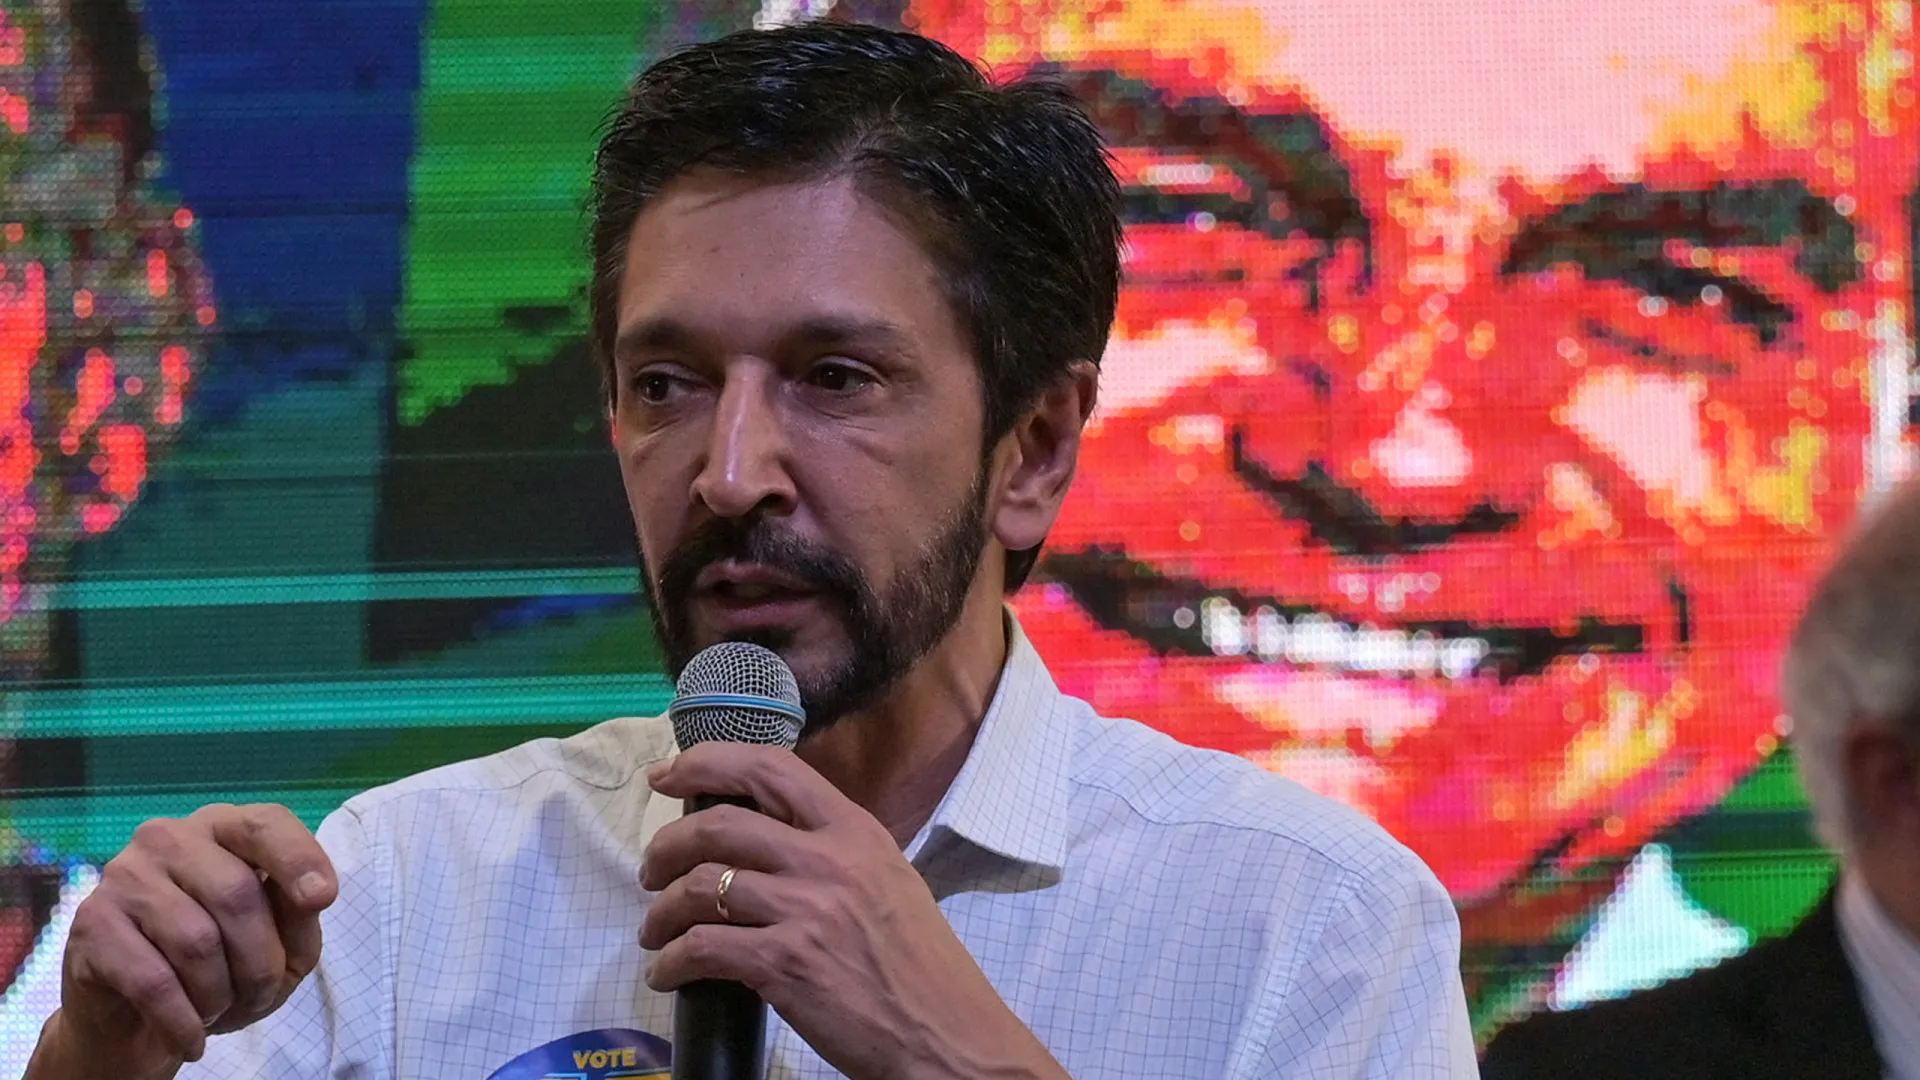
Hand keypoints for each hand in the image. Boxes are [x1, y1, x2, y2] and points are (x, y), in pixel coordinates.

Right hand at [34, 803, 337, 1079]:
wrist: (135, 1020)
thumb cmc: (221, 966)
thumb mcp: (281, 943)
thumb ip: (300, 915)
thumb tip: (315, 894)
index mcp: (222, 828)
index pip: (264, 824)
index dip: (298, 859)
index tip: (323, 898)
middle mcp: (169, 838)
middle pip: (236, 893)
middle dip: (261, 962)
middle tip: (259, 995)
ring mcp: (124, 876)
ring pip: (196, 941)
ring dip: (221, 995)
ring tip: (219, 1011)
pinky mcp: (92, 925)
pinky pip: (153, 981)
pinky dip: (183, 1021)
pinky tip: (192, 1038)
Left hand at [640, 744, 1067, 1079]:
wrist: (947, 1035)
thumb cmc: (921, 966)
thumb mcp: (888, 882)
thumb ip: (834, 853)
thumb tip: (769, 840)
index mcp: (856, 830)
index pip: (771, 768)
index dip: (707, 762)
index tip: (667, 774)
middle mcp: (829, 858)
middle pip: (719, 824)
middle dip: (666, 845)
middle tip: (650, 870)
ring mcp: (806, 910)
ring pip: (701, 886)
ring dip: (661, 911)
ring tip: (655, 931)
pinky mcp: (785, 963)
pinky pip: (702, 948)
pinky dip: (670, 961)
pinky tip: (666, 973)